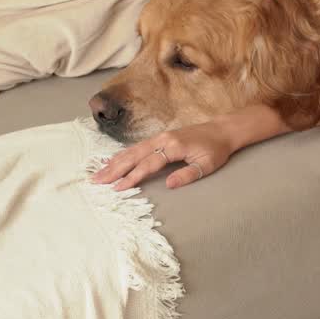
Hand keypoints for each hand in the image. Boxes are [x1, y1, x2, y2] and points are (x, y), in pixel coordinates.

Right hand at [90, 122, 233, 190]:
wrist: (222, 130)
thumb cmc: (216, 150)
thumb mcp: (207, 165)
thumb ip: (188, 175)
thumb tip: (168, 184)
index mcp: (174, 146)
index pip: (148, 164)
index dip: (132, 177)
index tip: (118, 188)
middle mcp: (163, 139)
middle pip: (134, 156)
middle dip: (114, 169)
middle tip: (96, 181)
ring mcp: (160, 137)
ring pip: (132, 150)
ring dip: (114, 162)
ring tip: (99, 173)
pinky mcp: (160, 138)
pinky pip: (137, 147)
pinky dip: (123, 154)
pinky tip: (113, 161)